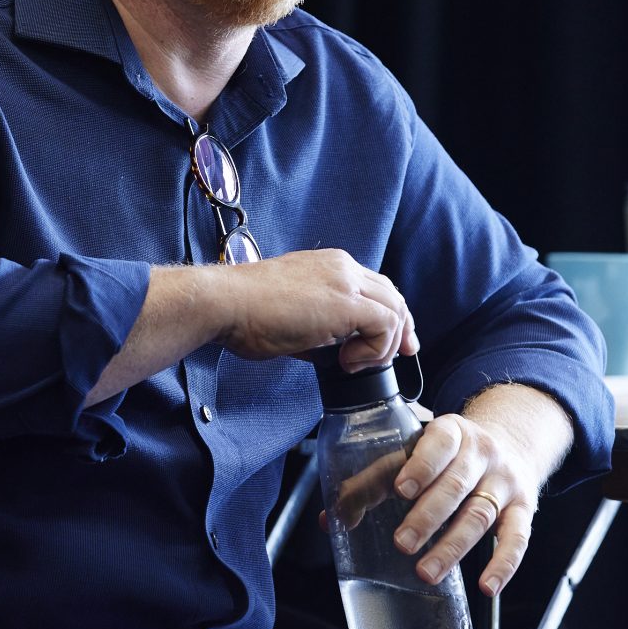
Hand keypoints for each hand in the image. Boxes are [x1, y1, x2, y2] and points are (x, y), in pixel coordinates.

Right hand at [218, 249, 418, 370]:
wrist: (226, 303)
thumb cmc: (246, 312)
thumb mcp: (294, 316)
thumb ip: (321, 328)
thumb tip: (335, 352)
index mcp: (330, 265)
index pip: (375, 287)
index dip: (389, 316)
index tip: (390, 343)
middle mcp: (343, 267)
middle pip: (393, 295)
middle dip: (401, 329)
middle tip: (399, 356)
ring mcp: (346, 282)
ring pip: (395, 310)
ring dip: (383, 345)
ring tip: (354, 363)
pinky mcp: (346, 302)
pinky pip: (385, 325)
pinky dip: (375, 349)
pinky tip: (348, 362)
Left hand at [387, 389, 565, 596]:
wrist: (511, 442)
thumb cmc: (448, 452)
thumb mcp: (416, 448)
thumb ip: (375, 478)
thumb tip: (332, 518)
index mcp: (450, 431)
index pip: (437, 445)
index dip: (420, 467)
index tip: (400, 490)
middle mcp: (482, 454)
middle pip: (455, 486)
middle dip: (427, 516)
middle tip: (402, 542)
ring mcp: (504, 482)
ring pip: (479, 515)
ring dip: (452, 547)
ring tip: (425, 572)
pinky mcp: (523, 509)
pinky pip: (517, 538)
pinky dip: (503, 564)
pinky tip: (487, 587)